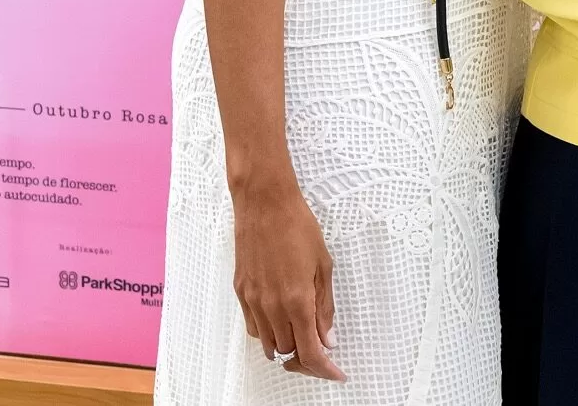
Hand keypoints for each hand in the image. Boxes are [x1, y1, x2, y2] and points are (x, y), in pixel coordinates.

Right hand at [232, 181, 344, 379]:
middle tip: (322, 350)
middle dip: (308, 358)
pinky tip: (281, 320)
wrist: (265, 203)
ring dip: (287, 347)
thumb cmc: (297, 226)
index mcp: (297, 301)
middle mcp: (272, 306)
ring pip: (269, 345)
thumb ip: (325, 306)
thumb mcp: (323, 265)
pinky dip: (269, 333)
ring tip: (302, 335)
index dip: (325, 369)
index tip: (336, 373)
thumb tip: (328, 337)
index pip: (311, 352)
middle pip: (289, 353)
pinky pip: (254, 328)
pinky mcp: (241, 293)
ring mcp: (253, 301)